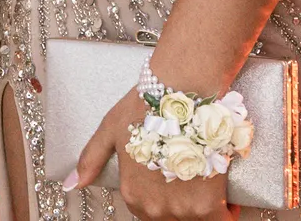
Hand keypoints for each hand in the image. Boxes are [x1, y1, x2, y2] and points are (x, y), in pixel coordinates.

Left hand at [65, 87, 234, 219]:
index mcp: (131, 193)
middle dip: (185, 207)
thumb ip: (92, 158)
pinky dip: (225, 215)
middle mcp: (152, 207)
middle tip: (195, 184)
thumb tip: (71, 184)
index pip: (150, 213)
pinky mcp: (206, 205)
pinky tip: (229, 204)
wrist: (181, 93)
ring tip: (212, 189)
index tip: (178, 187)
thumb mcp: (110, 129)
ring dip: (204, 210)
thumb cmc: (146, 105)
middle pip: (173, 220)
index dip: (166, 200)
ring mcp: (179, 209)